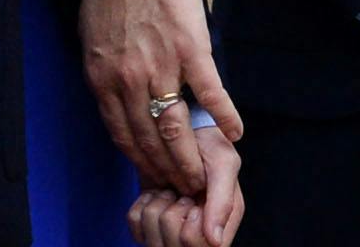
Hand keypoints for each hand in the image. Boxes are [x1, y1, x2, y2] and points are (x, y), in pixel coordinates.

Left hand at [80, 0, 242, 196]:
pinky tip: (235, 132)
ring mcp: (162, 67)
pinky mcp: (191, 49)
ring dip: (192, 156)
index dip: (140, 161)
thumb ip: (106, 74)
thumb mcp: (92, 41)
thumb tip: (118, 99)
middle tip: (183, 186)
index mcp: (104, 81)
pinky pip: (210, 92)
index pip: (123, 136)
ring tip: (204, 174)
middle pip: (150, 141)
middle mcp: (130, 83)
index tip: (153, 176)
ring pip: (176, 127)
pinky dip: (224, 116)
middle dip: (167, 169)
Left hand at [127, 126, 243, 246]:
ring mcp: (171, 231)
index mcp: (220, 225)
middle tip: (181, 193)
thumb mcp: (224, 164)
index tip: (194, 203)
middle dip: (171, 215)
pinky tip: (156, 191)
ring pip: (150, 239)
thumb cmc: (208, 143)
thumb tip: (215, 242)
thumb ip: (223, 202)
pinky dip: (142, 203)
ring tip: (170, 189)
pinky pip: (135, 224)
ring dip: (157, 206)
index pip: (197, 246)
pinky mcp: (149, 222)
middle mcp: (197, 233)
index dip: (191, 227)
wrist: (182, 126)